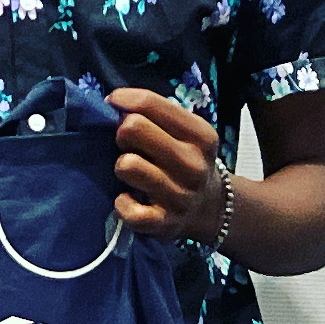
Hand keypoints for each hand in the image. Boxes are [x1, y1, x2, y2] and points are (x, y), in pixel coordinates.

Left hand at [106, 88, 226, 238]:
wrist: (210, 207)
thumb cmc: (186, 160)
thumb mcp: (187, 131)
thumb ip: (157, 113)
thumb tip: (114, 102)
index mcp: (201, 136)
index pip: (149, 104)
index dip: (123, 100)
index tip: (115, 104)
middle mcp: (194, 165)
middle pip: (133, 128)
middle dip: (123, 134)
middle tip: (130, 144)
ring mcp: (181, 196)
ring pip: (127, 165)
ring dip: (123, 166)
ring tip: (133, 171)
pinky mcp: (165, 223)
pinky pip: (128, 210)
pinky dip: (122, 204)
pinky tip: (129, 199)